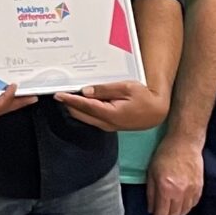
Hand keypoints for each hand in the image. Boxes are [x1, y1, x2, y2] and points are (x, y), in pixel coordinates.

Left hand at [53, 80, 168, 132]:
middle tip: (61, 92)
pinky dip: (84, 110)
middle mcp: (106, 123)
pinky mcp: (110, 126)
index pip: (84, 106)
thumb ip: (105, 90)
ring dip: (75, 108)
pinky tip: (82, 102)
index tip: (58, 95)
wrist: (157, 112)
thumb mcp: (126, 88)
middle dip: (69, 104)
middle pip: (81, 114)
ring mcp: (108, 126)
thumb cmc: (145, 97)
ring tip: (68, 96)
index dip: (70, 100)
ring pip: (85, 118)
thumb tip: (86, 91)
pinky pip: (91, 119)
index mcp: (110, 113)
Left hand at [145, 133, 204, 214]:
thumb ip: (151, 193)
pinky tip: (182, 206)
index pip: (163, 212)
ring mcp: (192, 190)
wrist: (185, 142)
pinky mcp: (199, 187)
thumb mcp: (151, 172)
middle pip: (174, 214)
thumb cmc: (166, 154)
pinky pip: (193, 203)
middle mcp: (180, 192)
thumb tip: (151, 208)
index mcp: (166, 188)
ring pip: (185, 211)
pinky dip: (187, 208)